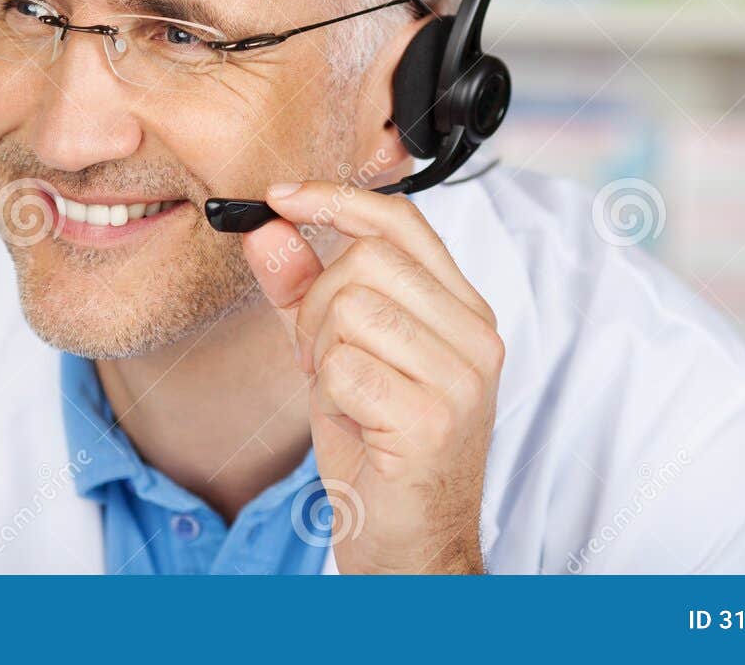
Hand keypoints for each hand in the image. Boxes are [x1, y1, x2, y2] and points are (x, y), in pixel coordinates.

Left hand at [242, 180, 502, 574]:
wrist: (409, 547)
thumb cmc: (379, 451)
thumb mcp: (333, 355)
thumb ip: (301, 289)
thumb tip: (268, 227)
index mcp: (462, 311)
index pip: (402, 222)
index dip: (336, 198)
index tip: (280, 196)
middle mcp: (476, 336)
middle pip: (367, 260)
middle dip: (315, 304)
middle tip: (319, 358)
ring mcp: (462, 378)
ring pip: (352, 307)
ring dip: (322, 352)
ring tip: (342, 393)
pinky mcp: (434, 420)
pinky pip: (345, 366)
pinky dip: (329, 394)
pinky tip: (355, 423)